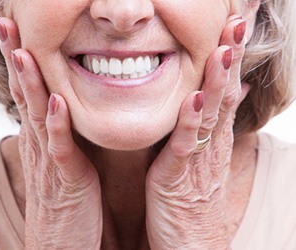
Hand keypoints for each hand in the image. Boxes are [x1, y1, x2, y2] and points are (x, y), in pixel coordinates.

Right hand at [0, 18, 101, 248]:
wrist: (60, 243)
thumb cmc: (64, 200)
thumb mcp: (59, 160)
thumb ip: (58, 135)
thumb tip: (59, 108)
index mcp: (40, 138)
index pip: (26, 92)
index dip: (20, 61)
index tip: (17, 32)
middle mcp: (39, 144)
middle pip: (23, 95)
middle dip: (16, 59)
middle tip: (8, 25)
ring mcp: (50, 161)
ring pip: (36, 115)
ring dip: (30, 84)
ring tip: (24, 52)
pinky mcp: (66, 179)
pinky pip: (60, 148)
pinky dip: (57, 125)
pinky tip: (55, 102)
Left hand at [146, 16, 249, 248]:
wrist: (191, 244)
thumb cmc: (193, 199)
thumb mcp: (205, 158)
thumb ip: (212, 126)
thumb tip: (230, 95)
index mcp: (212, 138)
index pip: (224, 90)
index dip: (229, 59)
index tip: (233, 27)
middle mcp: (210, 144)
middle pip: (223, 95)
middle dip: (229, 59)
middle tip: (237, 22)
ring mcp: (197, 160)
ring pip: (210, 115)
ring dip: (217, 81)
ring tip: (224, 49)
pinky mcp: (179, 177)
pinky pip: (186, 146)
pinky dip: (191, 121)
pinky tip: (196, 97)